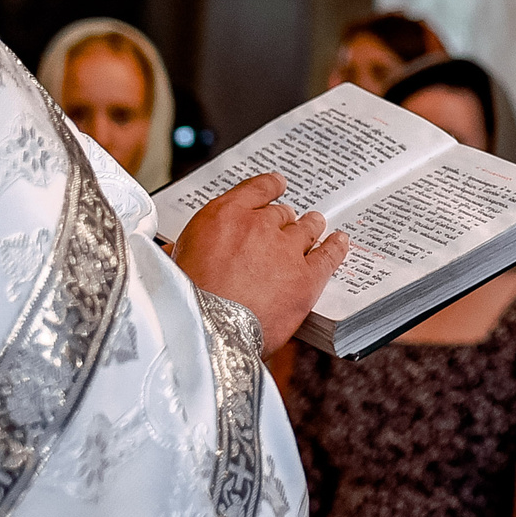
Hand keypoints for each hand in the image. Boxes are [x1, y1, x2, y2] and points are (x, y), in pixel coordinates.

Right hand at [170, 172, 350, 355]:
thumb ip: (187, 248)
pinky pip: (329, 255)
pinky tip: (340, 242)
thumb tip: (178, 252)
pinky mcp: (306, 277)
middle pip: (281, 214)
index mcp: (223, 216)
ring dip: (311, 227)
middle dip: (284, 220)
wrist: (206, 331)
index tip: (276, 186)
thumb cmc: (186, 301)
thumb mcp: (175, 261)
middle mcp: (258, 226)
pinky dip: (336, 246)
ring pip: (307, 229)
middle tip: (287, 226)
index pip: (255, 190)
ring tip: (316, 225)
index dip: (270, 187)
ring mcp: (286, 250)